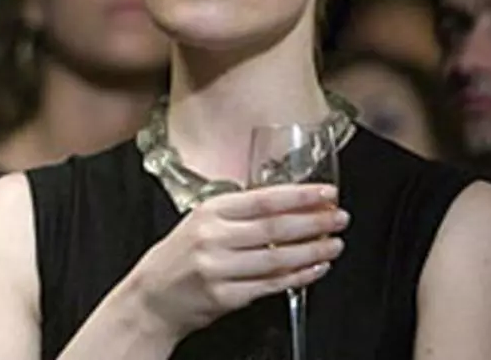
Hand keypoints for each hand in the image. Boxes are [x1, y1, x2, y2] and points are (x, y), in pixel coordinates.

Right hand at [126, 183, 347, 340]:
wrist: (151, 297)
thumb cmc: (178, 258)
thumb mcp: (199, 223)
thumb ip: (237, 214)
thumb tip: (288, 204)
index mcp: (208, 212)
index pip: (263, 200)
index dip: (300, 196)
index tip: (326, 193)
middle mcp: (212, 238)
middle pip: (275, 227)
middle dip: (314, 221)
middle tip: (339, 218)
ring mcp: (219, 268)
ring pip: (278, 258)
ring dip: (313, 251)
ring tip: (334, 244)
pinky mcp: (226, 296)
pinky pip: (271, 284)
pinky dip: (299, 276)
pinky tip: (315, 269)